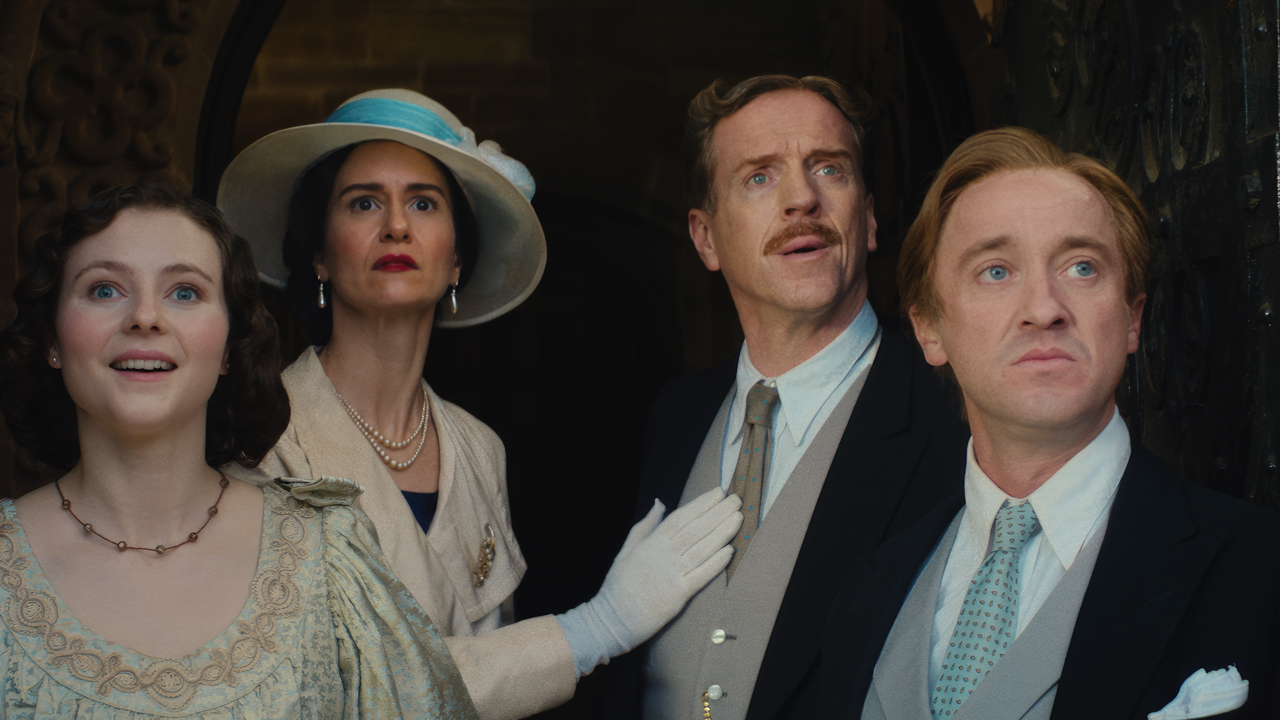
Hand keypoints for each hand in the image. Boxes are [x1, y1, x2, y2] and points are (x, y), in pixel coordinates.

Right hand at [555, 487, 742, 674]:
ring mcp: (672, 575)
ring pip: (703, 549)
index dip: (701, 504)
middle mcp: (664, 555)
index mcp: (652, 543)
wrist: (613, 618)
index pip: (681, 517)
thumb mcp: (628, 548)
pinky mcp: (679, 595)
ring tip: (738, 518)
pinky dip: (716, 563)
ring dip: (723, 533)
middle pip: (697, 530)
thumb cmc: (619, 584)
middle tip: (737, 499)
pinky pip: (702, 576)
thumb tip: (659, 503)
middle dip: (718, 513)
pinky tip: (730, 550)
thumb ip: (646, 525)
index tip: (718, 492)